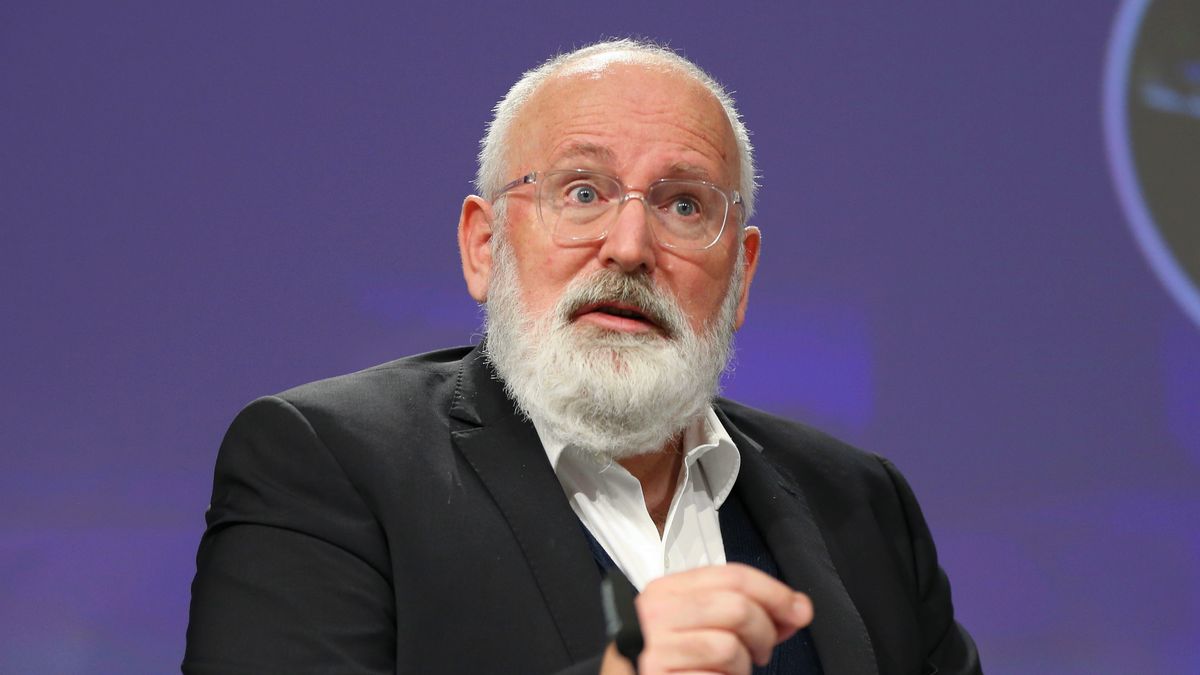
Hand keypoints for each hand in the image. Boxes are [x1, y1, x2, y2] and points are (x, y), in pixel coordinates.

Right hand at [600, 563, 812, 674]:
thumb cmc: (664, 660)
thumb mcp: (696, 624)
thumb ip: (741, 613)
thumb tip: (795, 609)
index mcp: (666, 591)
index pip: (731, 576)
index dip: (774, 592)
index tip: (797, 609)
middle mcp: (656, 614)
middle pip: (737, 608)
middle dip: (764, 633)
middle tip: (762, 651)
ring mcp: (654, 648)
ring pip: (729, 647)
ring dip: (744, 666)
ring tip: (731, 671)